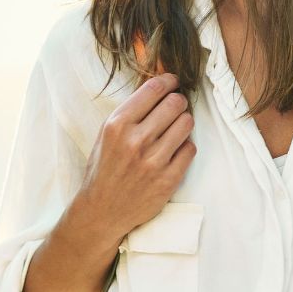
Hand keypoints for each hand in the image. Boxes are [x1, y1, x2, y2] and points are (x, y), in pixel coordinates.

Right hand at [76, 72, 195, 243]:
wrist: (102, 210)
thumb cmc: (104, 169)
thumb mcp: (106, 135)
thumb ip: (129, 112)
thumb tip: (157, 87)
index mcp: (117, 126)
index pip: (153, 90)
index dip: (168, 81)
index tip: (173, 81)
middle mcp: (136, 141)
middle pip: (175, 103)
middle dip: (178, 101)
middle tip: (176, 105)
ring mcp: (154, 162)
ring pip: (187, 124)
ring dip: (184, 121)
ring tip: (176, 127)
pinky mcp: (168, 180)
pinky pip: (190, 149)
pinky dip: (185, 146)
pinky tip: (175, 149)